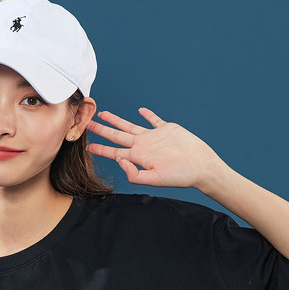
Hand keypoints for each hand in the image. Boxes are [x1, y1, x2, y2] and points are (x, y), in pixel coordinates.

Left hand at [87, 108, 226, 190]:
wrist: (201, 167)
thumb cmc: (180, 176)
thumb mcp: (154, 179)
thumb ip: (135, 174)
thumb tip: (119, 162)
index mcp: (138, 157)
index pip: (114, 152)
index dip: (100, 149)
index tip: (87, 146)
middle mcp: (143, 146)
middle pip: (117, 137)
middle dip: (102, 131)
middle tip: (88, 124)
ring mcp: (154, 137)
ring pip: (130, 126)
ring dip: (117, 120)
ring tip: (104, 114)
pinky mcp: (167, 129)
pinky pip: (154, 120)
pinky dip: (147, 115)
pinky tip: (141, 110)